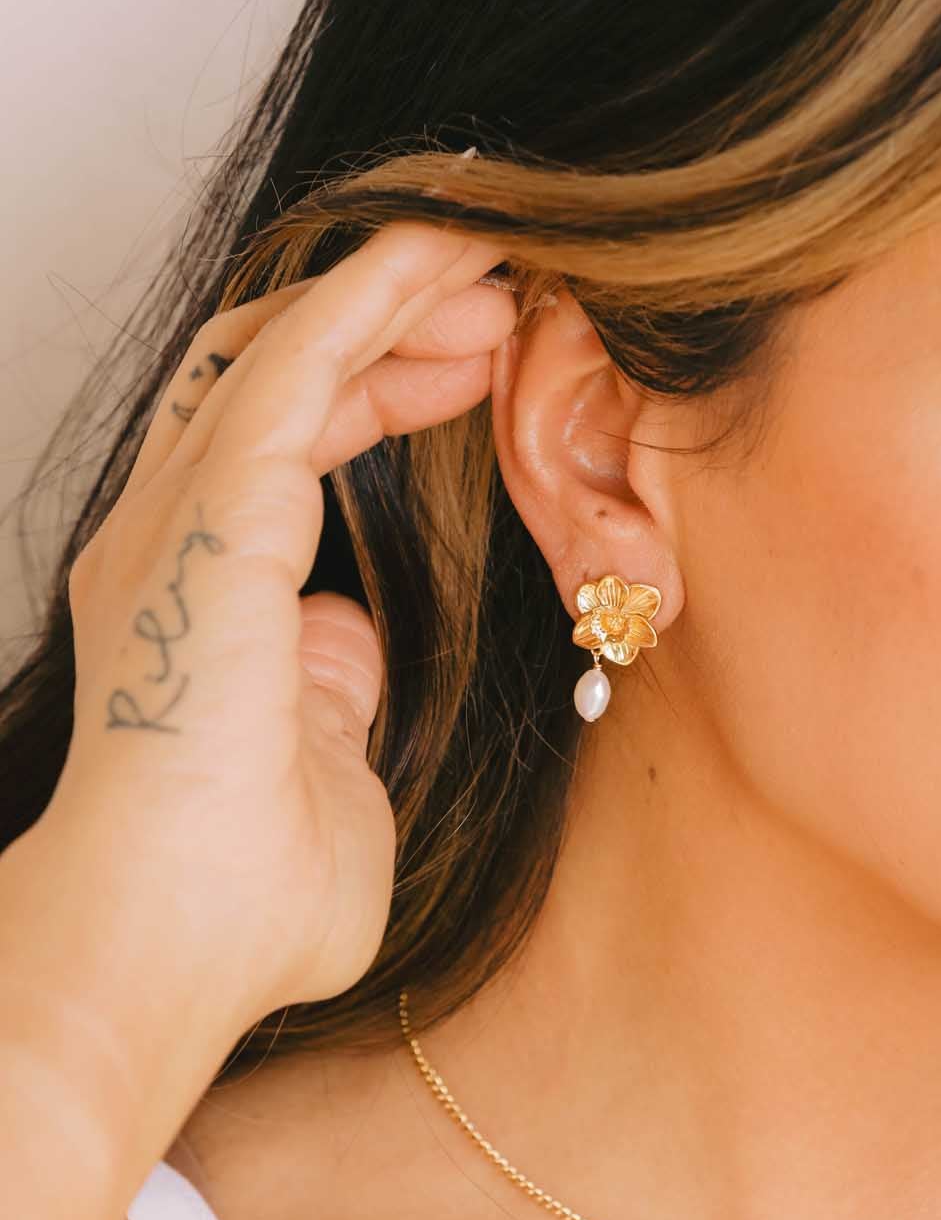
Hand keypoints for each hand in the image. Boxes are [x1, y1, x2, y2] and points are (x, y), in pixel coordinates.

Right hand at [26, 221, 516, 1034]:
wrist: (162, 954)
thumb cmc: (238, 903)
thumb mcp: (321, 768)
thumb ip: (331, 689)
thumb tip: (346, 635)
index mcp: (193, 591)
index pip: (278, 439)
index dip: (378, 385)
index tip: (479, 368)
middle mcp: (169, 535)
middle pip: (273, 371)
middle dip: (391, 322)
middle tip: (499, 301)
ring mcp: (177, 521)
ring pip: (282, 345)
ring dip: (392, 294)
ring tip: (492, 269)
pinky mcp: (211, 519)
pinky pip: (293, 364)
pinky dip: (370, 300)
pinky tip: (444, 265)